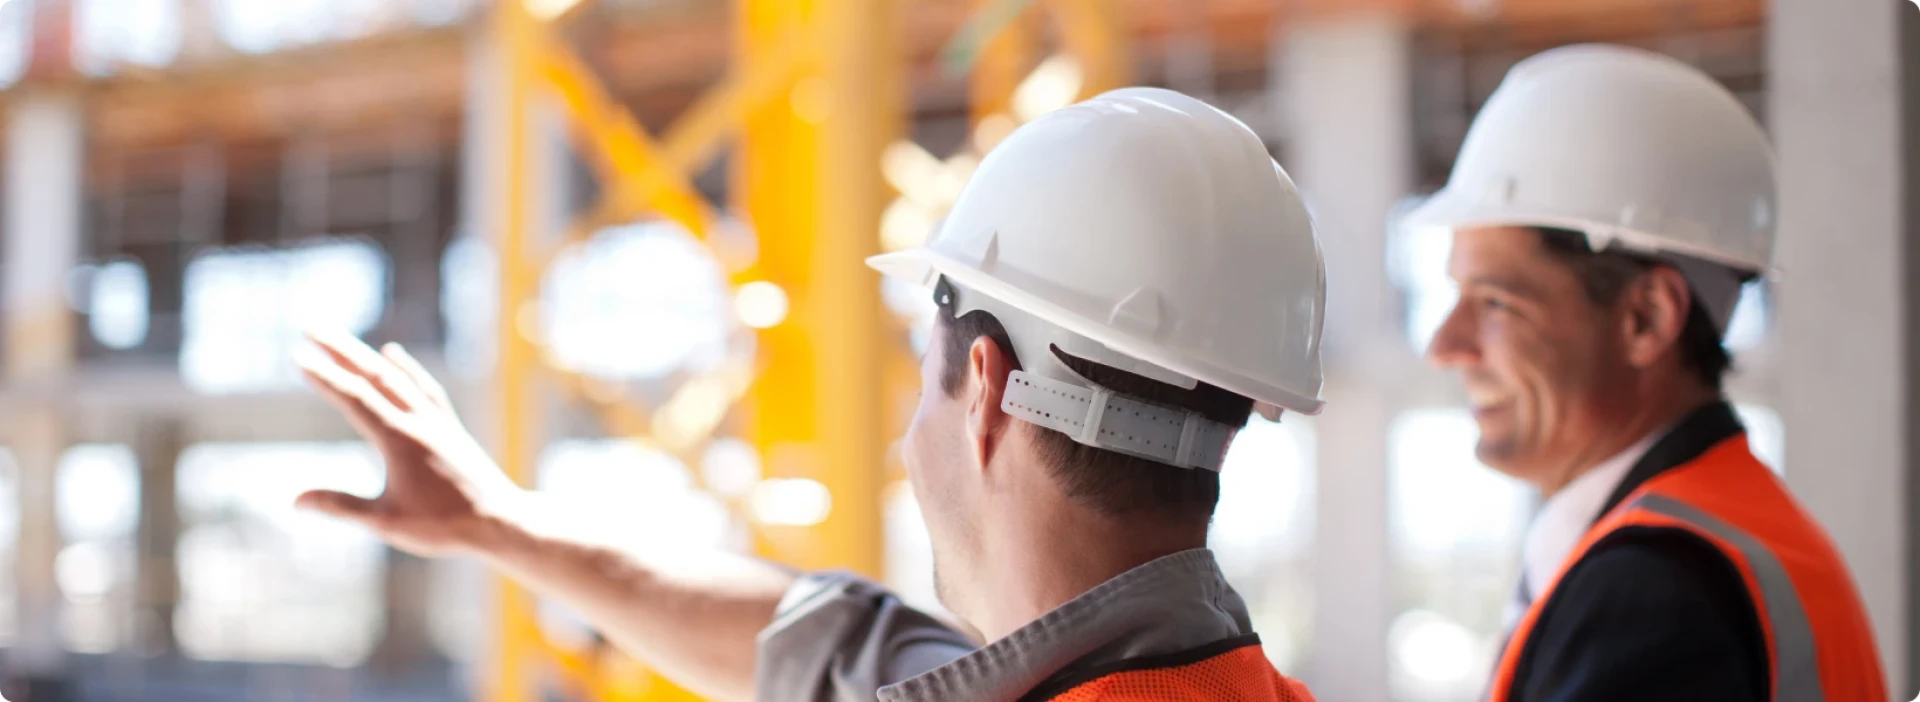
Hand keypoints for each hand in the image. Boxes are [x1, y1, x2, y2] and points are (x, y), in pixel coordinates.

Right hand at [295, 331, 526, 556]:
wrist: (500, 521)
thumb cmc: (443, 526)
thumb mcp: (387, 521)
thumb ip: (341, 507)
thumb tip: (295, 501)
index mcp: (400, 440)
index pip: (355, 399)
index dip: (325, 377)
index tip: (298, 356)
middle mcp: (419, 422)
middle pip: (375, 376)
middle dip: (340, 350)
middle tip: (311, 327)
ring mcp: (437, 421)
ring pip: (397, 377)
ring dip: (366, 356)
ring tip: (341, 339)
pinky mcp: (450, 426)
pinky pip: (423, 387)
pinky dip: (406, 368)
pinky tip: (394, 354)